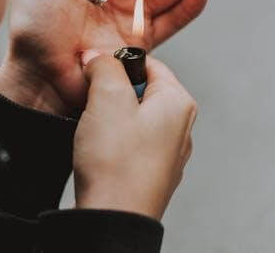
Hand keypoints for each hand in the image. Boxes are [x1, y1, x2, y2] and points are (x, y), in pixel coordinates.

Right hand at [73, 54, 196, 219]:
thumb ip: (105, 66)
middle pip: (141, 90)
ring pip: (133, 117)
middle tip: (94, 104)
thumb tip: (99, 56)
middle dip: (112, 92)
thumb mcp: (107, 98)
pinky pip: (130, 143)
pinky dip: (113, 142)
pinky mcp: (152, 172)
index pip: (149, 63)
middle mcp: (180, 127)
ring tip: (96, 132)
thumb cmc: (117, 164)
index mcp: (178, 103)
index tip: (96, 72)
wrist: (114, 218)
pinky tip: (100, 152)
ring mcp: (168, 153)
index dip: (117, 64)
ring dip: (109, 118)